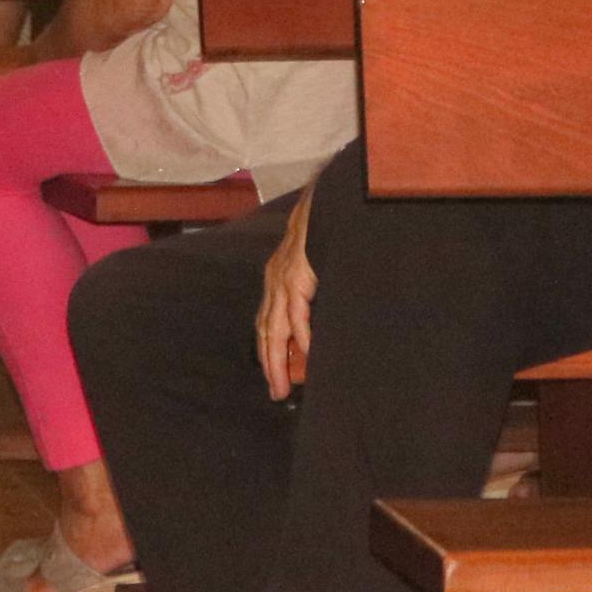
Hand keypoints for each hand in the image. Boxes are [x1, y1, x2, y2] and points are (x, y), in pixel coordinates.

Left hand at [257, 187, 317, 399]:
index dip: (268, 353)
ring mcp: (284, 278)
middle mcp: (275, 281)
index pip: (267, 324)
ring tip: (284, 385)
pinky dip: (301, 335)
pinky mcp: (298, 274)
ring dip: (279, 359)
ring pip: (276, 327)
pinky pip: (297, 311)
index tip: (274, 378)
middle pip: (266, 332)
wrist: (325, 199)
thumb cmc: (324, 233)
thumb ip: (312, 291)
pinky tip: (306, 354)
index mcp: (277, 280)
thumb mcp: (312, 264)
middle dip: (270, 365)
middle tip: (276, 392)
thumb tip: (323, 325)